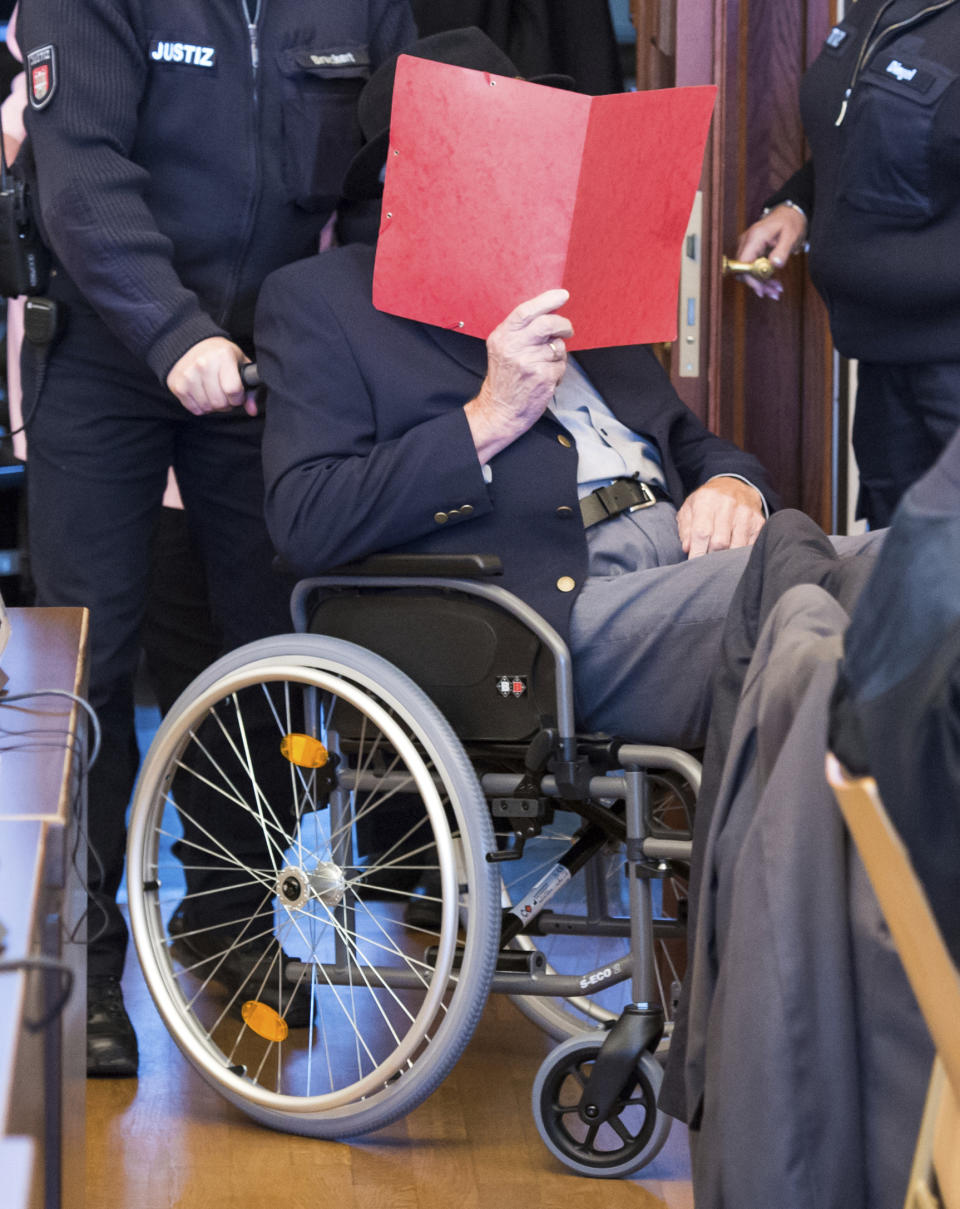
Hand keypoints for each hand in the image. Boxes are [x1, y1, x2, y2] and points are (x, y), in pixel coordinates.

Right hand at [166, 337, 257, 415]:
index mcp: (223, 356)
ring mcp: (188, 375)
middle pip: (219, 402)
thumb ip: (250, 388)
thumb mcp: (239, 364)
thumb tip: (252, 411)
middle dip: (226, 404)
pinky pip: (194, 409)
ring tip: (213, 393)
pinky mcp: (177, 385)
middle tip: (225, 395)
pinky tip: (202, 394)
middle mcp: (203, 364)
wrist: (190, 344)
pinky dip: (201, 407)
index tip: (237, 394)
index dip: (238, 398)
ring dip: (213, 406)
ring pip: (207, 407)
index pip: (233, 390)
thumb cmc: (220, 355)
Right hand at [464, 288, 573, 462]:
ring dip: (558, 355)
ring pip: (557, 347)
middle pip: (547, 324)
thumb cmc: (504, 380)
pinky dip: (558, 371)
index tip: (562, 295)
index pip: (526, 311)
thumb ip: (520, 331)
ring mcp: (528, 363)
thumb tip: (549, 313)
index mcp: (502, 337)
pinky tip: (545, 378)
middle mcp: (513, 347)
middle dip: (563, 325)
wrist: (499, 411)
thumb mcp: (501, 349)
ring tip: (545, 365)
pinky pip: (561, 366)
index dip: (547, 300)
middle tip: (567, 330)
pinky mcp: (542, 377)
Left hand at [677, 476, 765, 558]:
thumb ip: (686, 529)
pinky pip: (749, 546)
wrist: (735, 486)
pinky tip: (732, 551)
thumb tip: (688, 548)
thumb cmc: (707, 502)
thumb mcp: (689, 509)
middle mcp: (728, 504)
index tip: (694, 564)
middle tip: (706, 561)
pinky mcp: (759, 522)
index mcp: (706, 500)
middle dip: (711, 556)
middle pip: (720, 543)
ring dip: (726, 557)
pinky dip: (739, 554)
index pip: (702, 532)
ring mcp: (746, 513)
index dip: (697, 552)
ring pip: (736, 546)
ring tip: (718, 558)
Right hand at [734, 203, 807, 298]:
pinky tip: (773, 284)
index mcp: (755, 237)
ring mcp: (748, 247)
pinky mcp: (751, 252)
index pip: (743, 263)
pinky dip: (763, 278)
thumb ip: (782, 250)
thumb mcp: (791, 235)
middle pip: (744, 270)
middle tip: (774, 293)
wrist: (789, 213)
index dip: (750, 279)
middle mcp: (747, 242)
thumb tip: (774, 264)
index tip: (762, 289)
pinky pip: (753, 269)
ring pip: (748, 272)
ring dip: (762, 283)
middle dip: (758, 284)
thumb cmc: (790, 221)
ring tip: (776, 290)